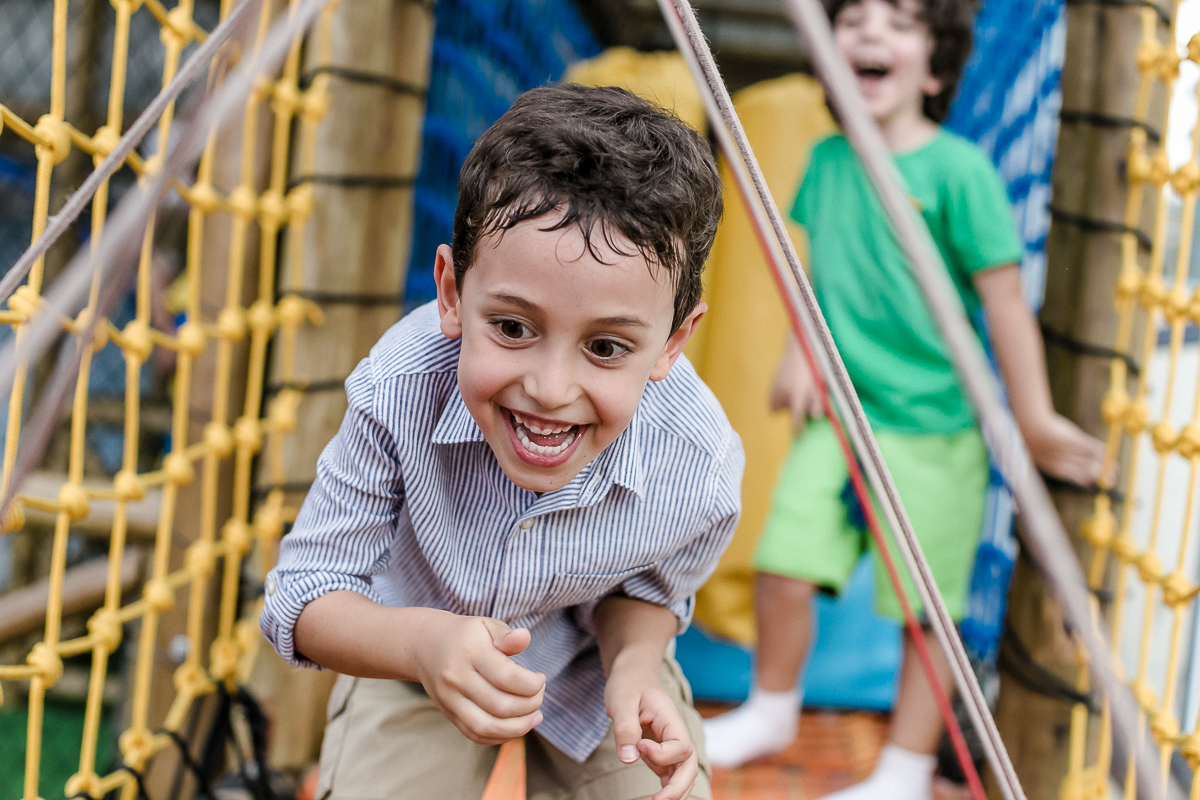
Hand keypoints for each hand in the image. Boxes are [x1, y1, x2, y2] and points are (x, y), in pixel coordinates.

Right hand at [412, 613, 545, 744]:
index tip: (540, 679)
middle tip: (539, 695)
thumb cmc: (466, 635)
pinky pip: (475, 735)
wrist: (425, 645)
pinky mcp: (448, 714)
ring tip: (535, 716)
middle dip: (530, 705)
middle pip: (500, 706)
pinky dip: (500, 736)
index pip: (507, 677)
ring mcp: (449, 699)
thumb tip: (525, 638)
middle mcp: (456, 678)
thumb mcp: (486, 626)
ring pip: (486, 727)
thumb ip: (507, 635)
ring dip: (518, 727)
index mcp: (470, 652)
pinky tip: (516, 726)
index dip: (532, 684)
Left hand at [606, 674, 697, 799]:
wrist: (632, 676)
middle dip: (678, 787)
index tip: (639, 746)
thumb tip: (629, 758)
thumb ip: (626, 728)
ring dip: (675, 791)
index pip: (680, 746)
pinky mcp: (661, 753)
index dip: (661, 754)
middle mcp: (676, 733)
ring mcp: (670, 744)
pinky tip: (657, 797)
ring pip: (683, 773)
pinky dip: (666, 788)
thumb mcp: (621, 701)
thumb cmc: (628, 684)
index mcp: (671, 719)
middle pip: (690, 765)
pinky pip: (670, 774)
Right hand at [769, 337, 822, 433]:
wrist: (801, 346)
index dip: (798, 429)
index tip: (800, 434)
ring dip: (784, 404)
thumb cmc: (815, 366)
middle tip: (801, 401)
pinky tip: (787, 390)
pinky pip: (772, 399)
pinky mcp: (772, 382)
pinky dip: (778, 398)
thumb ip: (818, 401)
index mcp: (797, 393)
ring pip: (776, 405)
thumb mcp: (820, 384)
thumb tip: (815, 416)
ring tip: (794, 393)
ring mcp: (775, 386)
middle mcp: (783, 392)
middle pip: (784, 411)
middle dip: (791, 410)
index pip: (795, 419)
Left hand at [1020, 411, 1105, 486]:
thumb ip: (1062, 467)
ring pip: (1093, 460)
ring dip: (1106, 463)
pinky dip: (1101, 449)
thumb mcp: (1047, 458)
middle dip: (1104, 475)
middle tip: (1113, 477)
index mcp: (1057, 470)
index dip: (1093, 481)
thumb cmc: (1038, 443)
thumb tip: (1076, 473)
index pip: (1080, 480)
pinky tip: (1107, 451)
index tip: (1101, 483)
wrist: (1031, 426)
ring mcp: (1070, 450)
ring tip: (1114, 467)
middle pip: (1090, 472)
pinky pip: (1092, 446)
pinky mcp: (1074, 438)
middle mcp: (1065, 462)